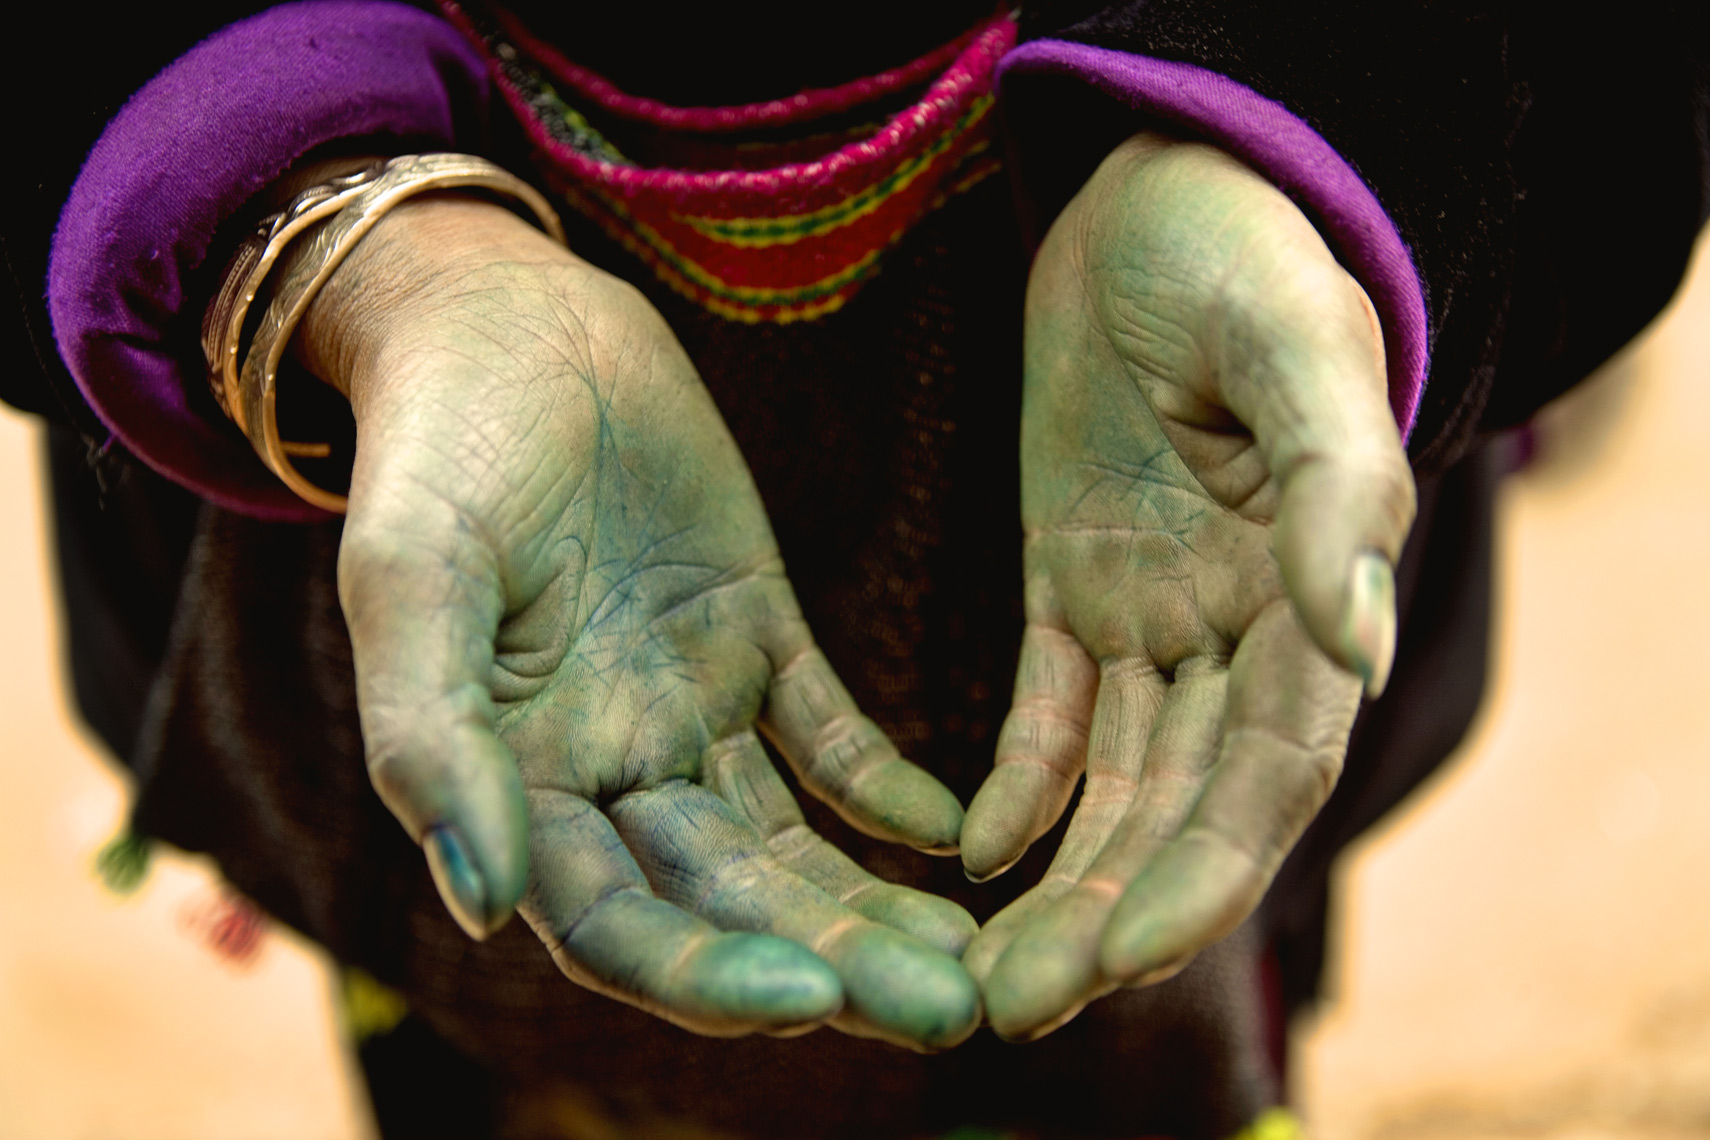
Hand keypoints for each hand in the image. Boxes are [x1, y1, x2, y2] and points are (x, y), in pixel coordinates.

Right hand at [296, 196, 979, 1048]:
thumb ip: (431, 735)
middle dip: (830, 962)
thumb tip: (486, 901)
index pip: (615, 921)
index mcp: (517, 775)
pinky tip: (951, 830)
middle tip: (950, 1013)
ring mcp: (688, 700)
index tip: (809, 998)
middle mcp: (608, 762)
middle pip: (728, 900)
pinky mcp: (755, 630)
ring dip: (874, 902)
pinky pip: (830, 731)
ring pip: (790, 836)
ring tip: (972, 962)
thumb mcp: (414, 575)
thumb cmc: (441, 444)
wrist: (513, 318)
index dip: (703, 975)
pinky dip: (886, 787)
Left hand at [958, 135, 1415, 1038]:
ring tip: (986, 971)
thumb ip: (1329, 487)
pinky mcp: (1074, 585)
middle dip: (1112, 911)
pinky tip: (971, 849)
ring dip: (1058, 880)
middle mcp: (1238, 627)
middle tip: (1019, 1002)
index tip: (1127, 951)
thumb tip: (1351, 636)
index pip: (1268, 769)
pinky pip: (1047, 711)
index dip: (1207, 868)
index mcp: (1307, 592)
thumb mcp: (1288, 347)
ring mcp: (1153, 614)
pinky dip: (1016, 783)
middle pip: (1181, 804)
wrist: (1148, 196)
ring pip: (1113, 782)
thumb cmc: (1234, 252)